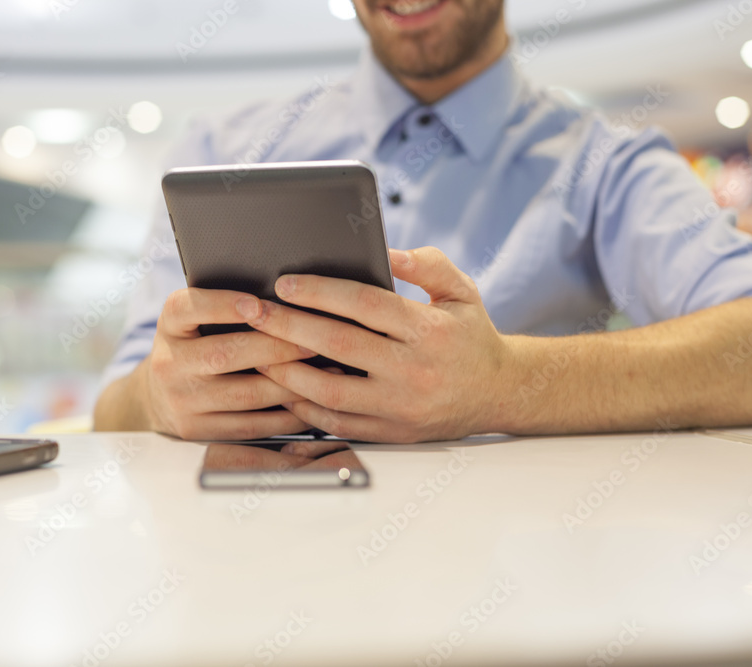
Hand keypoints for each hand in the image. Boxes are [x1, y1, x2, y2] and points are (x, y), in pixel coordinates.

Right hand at [141, 288, 313, 439]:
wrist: (160, 398)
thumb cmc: (195, 347)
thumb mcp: (193, 322)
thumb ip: (224, 310)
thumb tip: (285, 303)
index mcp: (169, 326)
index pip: (187, 308)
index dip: (222, 305)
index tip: (257, 304)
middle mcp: (168, 364)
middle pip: (224, 354)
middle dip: (276, 347)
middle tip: (314, 341)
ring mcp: (181, 401)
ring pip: (246, 394)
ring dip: (291, 383)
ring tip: (324, 371)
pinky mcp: (198, 431)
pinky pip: (251, 425)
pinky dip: (287, 415)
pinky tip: (312, 403)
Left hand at [238, 247, 509, 442]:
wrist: (498, 393)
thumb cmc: (471, 336)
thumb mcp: (460, 291)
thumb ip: (426, 264)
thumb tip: (385, 252)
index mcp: (429, 330)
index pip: (364, 304)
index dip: (320, 291)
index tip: (284, 282)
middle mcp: (414, 370)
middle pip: (338, 344)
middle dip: (288, 325)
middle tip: (253, 310)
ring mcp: (401, 406)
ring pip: (330, 390)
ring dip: (287, 371)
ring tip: (257, 351)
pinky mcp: (392, 432)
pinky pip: (338, 421)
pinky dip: (305, 406)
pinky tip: (283, 386)